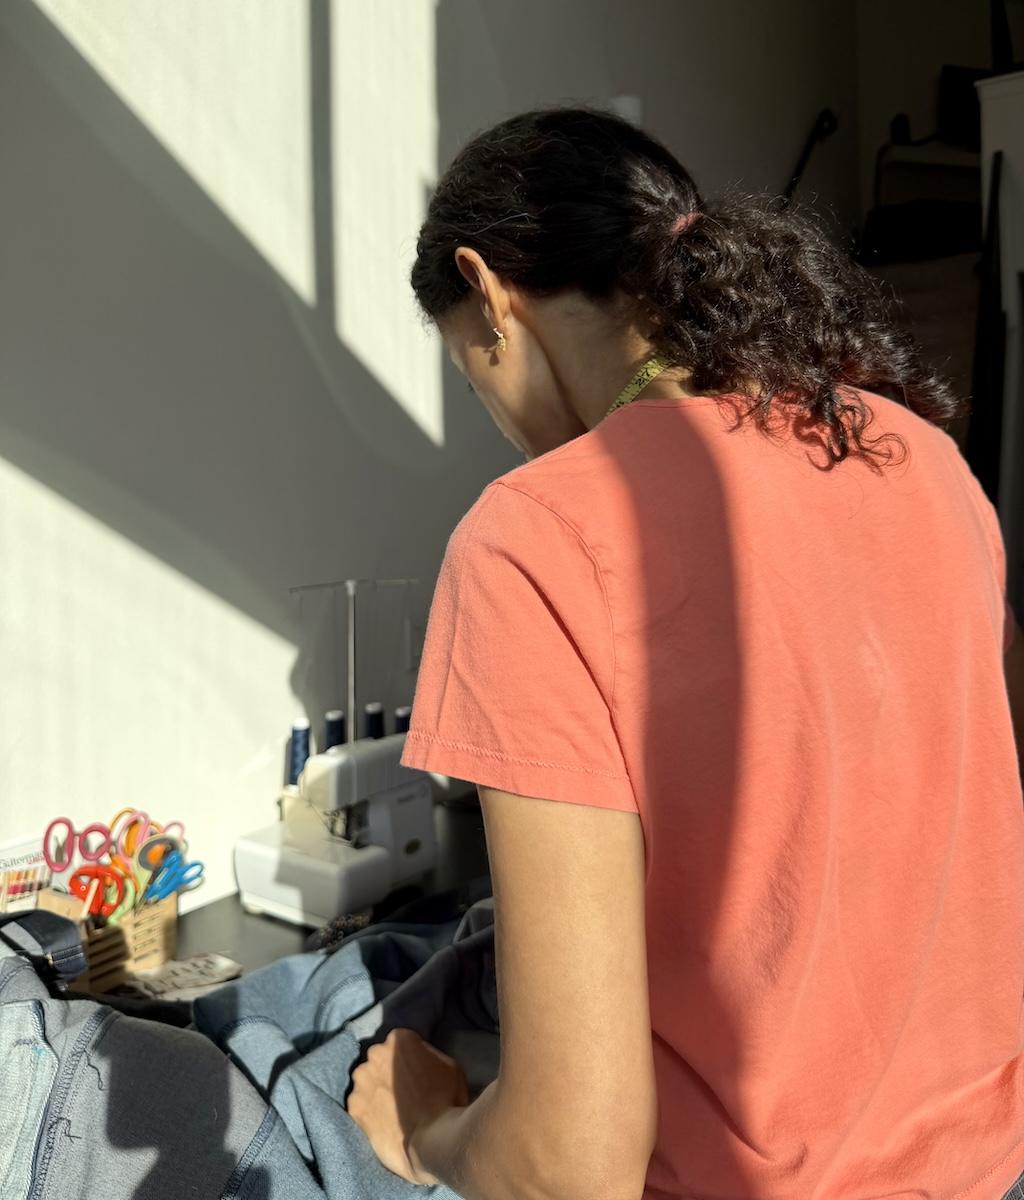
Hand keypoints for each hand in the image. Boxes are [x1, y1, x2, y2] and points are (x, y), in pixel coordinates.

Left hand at [347, 1027, 469, 1184]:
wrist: (431, 1141)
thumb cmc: (446, 1099)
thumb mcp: (449, 1065)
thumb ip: (428, 1055)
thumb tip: (419, 1059)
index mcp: (399, 1039)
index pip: (400, 1043)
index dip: (409, 1059)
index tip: (415, 1073)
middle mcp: (375, 1054)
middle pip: (380, 1059)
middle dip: (388, 1071)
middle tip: (403, 1091)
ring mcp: (362, 1080)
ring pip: (366, 1080)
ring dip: (375, 1090)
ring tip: (391, 1109)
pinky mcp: (353, 1106)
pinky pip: (360, 1104)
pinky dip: (368, 1111)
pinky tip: (383, 1122)